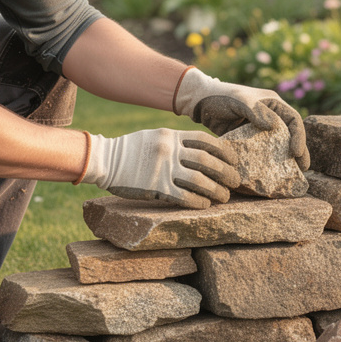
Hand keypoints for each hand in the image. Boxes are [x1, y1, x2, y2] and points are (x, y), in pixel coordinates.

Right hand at [80, 128, 239, 208]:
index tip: (234, 160)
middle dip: (226, 172)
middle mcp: (171, 151)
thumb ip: (176, 142)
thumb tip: (200, 151)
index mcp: (172, 136)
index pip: (206, 141)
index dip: (224, 152)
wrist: (105, 160)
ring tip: (224, 197)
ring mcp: (164, 170)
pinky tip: (205, 205)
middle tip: (235, 182)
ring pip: (200, 181)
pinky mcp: (156, 188)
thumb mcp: (155, 136)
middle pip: (208, 161)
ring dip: (216, 191)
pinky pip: (184, 197)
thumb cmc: (131, 149)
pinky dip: (198, 202)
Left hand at [173, 68, 308, 169]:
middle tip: (303, 168)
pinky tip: (268, 174)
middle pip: (290, 135)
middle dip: (298, 151)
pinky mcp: (248, 141)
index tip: (295, 152)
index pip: (293, 120)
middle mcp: (270, 117)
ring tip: (292, 174)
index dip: (298, 136)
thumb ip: (256, 111)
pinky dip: (266, 162)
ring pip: (277, 145)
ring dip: (284, 159)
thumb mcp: (240, 100)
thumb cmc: (221, 96)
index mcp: (273, 104)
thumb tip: (275, 127)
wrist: (200, 102)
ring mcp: (259, 130)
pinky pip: (260, 152)